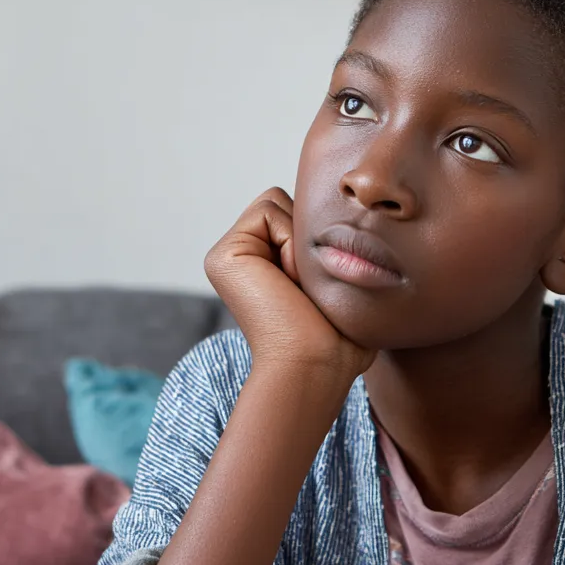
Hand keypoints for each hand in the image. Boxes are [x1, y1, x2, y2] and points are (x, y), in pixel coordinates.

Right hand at [204, 187, 376, 384]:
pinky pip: (267, 211)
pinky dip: (290, 241)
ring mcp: (228, 256)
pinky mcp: (222, 256)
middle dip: (307, 235)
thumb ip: (331, 245)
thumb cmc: (340, 335)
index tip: (319, 285)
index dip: (319, 238)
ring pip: (277, 201)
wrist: (318, 363)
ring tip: (300, 285)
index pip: (297, 213)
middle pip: (286, 202)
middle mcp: (241, 258)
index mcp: (264, 263)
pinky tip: (289, 279)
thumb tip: (341, 217)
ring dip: (301, 241)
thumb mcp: (340, 280)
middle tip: (309, 285)